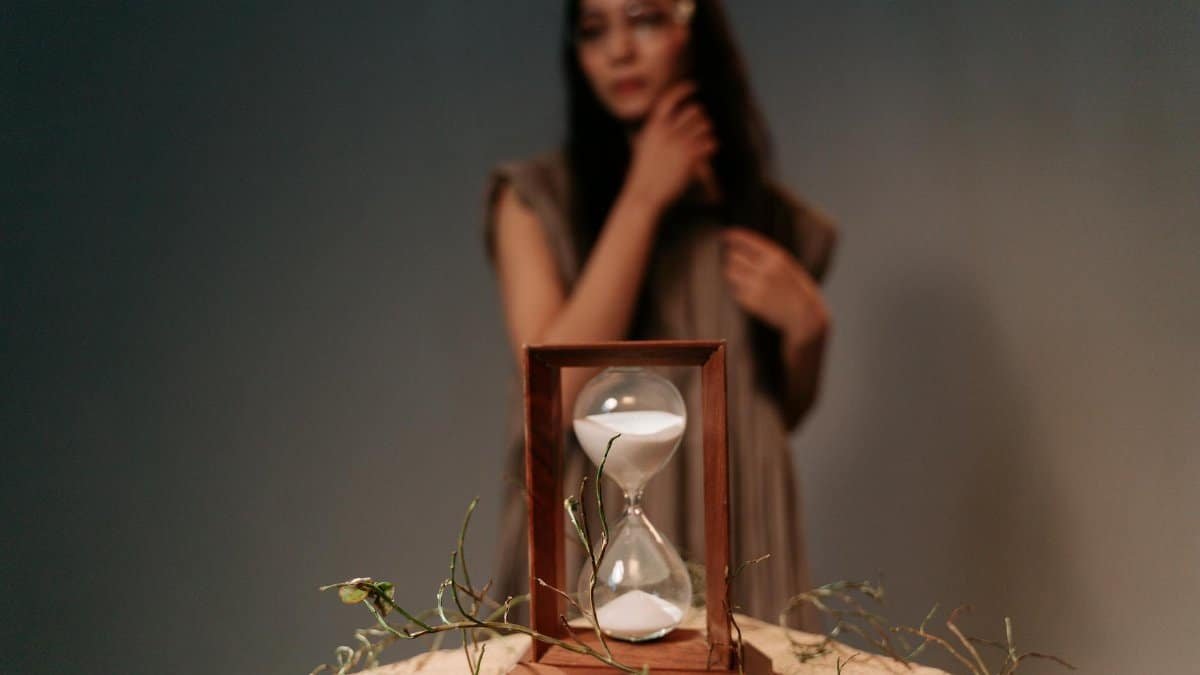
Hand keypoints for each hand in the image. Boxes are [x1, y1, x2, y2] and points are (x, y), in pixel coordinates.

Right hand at [622, 81, 717, 210]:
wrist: (644, 194)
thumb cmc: (643, 173)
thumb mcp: (644, 145)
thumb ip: (656, 131)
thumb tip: (667, 120)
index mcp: (653, 126)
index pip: (670, 99)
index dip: (683, 89)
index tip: (694, 87)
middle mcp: (667, 131)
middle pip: (694, 111)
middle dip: (699, 117)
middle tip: (699, 126)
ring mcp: (680, 143)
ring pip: (705, 125)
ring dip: (707, 131)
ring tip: (703, 140)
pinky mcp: (691, 157)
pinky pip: (710, 142)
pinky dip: (712, 145)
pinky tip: (708, 150)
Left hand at [721, 226, 828, 348]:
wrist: (805, 316)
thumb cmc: (798, 290)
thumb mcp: (789, 266)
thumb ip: (769, 256)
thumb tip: (742, 246)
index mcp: (777, 257)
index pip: (746, 241)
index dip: (733, 236)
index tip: (726, 235)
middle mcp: (764, 270)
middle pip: (734, 256)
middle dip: (733, 256)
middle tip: (736, 259)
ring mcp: (756, 286)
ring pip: (730, 272)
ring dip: (733, 272)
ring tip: (743, 276)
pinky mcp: (749, 301)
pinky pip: (734, 290)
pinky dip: (738, 289)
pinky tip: (750, 292)